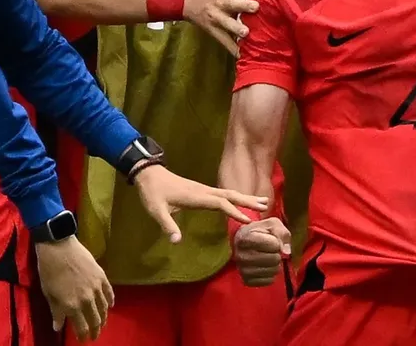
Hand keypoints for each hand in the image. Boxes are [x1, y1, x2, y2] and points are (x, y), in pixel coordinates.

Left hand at [35, 236, 113, 341]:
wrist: (59, 248)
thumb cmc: (49, 271)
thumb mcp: (49, 294)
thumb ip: (56, 312)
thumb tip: (58, 327)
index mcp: (71, 305)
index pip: (81, 326)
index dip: (83, 335)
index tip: (83, 340)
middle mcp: (86, 299)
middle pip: (95, 319)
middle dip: (95, 330)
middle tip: (94, 336)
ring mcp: (96, 287)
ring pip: (104, 308)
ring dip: (104, 318)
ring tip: (102, 323)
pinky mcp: (102, 276)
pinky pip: (109, 292)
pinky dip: (110, 301)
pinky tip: (110, 306)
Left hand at [133, 164, 268, 243]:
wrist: (149, 174)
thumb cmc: (153, 193)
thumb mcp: (156, 210)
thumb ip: (167, 225)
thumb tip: (177, 242)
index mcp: (196, 196)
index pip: (220, 203)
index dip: (234, 211)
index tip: (248, 220)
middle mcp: (203, 191)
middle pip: (230, 195)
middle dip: (247, 200)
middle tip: (265, 204)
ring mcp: (204, 189)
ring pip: (228, 193)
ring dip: (244, 197)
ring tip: (262, 201)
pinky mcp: (202, 190)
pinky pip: (223, 194)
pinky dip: (235, 197)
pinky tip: (241, 201)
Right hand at [183, 0, 258, 55]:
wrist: (187, 0)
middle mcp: (222, 2)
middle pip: (233, 4)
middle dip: (245, 5)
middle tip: (256, 7)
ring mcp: (217, 17)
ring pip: (227, 23)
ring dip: (237, 28)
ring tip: (246, 33)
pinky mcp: (213, 30)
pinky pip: (224, 40)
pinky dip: (232, 48)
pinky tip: (241, 55)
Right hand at [234, 217, 291, 286]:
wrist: (246, 242)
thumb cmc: (261, 231)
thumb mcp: (272, 224)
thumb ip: (282, 233)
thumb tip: (286, 252)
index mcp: (245, 237)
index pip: (273, 244)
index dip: (277, 242)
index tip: (272, 240)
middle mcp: (240, 255)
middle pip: (273, 259)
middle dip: (277, 254)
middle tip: (271, 250)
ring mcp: (242, 269)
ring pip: (272, 271)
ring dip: (275, 265)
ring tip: (269, 258)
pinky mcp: (246, 280)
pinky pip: (268, 281)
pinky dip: (271, 275)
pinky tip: (266, 267)